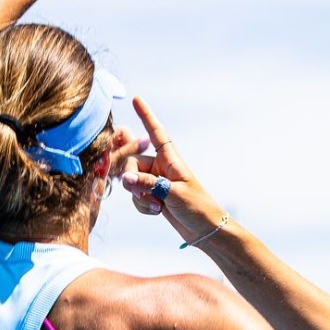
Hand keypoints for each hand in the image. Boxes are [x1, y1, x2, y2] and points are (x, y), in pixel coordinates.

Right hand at [120, 96, 227, 243]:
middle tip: (143, 194)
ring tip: (157, 206)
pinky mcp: (153, 196)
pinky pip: (136, 196)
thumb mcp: (173, 194)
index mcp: (171, 159)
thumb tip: (124, 179)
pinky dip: (142, 205)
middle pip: (132, 164)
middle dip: (133, 180)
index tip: (136, 99)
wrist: (205, 230)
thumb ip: (148, 184)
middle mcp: (161, 167)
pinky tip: (156, 212)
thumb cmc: (197, 208)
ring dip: (139, 197)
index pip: (156, 133)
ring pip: (131, 183)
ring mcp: (156, 182)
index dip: (146, 116)